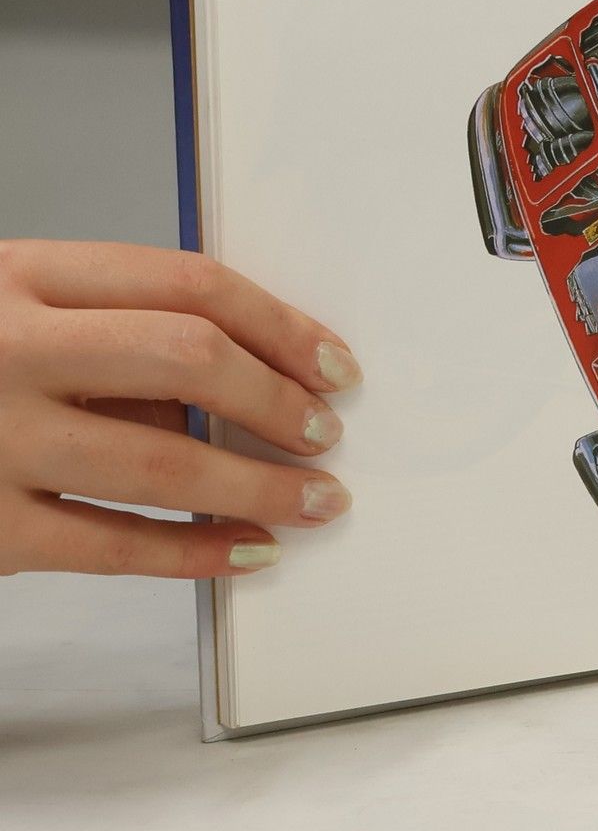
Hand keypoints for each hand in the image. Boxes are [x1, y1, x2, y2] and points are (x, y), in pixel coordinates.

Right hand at [0, 240, 358, 578]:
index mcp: (22, 276)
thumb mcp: (12, 311)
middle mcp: (5, 349)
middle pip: (187, 360)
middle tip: (325, 435)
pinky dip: (196, 554)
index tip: (332, 363)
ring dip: (260, 488)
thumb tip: (257, 375)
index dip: (281, 324)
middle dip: (278, 401)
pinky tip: (247, 552)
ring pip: (162, 465)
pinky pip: (111, 548)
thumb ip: (111, 335)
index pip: (188, 283)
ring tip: (315, 501)